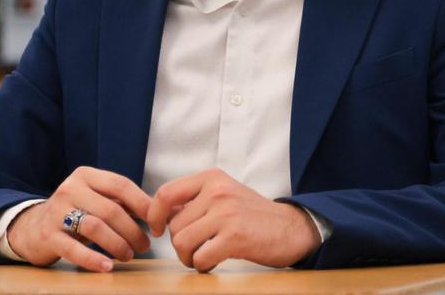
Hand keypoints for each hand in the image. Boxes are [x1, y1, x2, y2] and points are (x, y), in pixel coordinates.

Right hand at [7, 167, 151, 271]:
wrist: (34, 227)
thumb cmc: (77, 212)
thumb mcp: (96, 199)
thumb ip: (122, 201)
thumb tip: (160, 213)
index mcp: (86, 175)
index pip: (121, 185)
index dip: (143, 204)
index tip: (157, 223)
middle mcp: (69, 189)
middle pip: (110, 209)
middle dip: (133, 230)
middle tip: (144, 246)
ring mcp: (56, 212)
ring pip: (95, 227)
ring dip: (118, 244)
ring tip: (129, 255)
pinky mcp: (48, 235)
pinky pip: (74, 249)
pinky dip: (93, 259)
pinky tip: (108, 266)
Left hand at [147, 168, 321, 271]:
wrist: (291, 228)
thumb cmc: (252, 215)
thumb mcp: (224, 194)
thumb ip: (194, 200)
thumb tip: (160, 214)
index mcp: (212, 178)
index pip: (165, 194)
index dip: (154, 215)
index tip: (158, 229)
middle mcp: (217, 191)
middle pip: (174, 226)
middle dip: (181, 244)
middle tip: (198, 249)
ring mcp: (226, 213)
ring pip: (182, 243)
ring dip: (190, 257)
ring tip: (205, 256)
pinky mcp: (235, 237)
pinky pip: (200, 258)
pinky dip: (203, 266)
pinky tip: (216, 261)